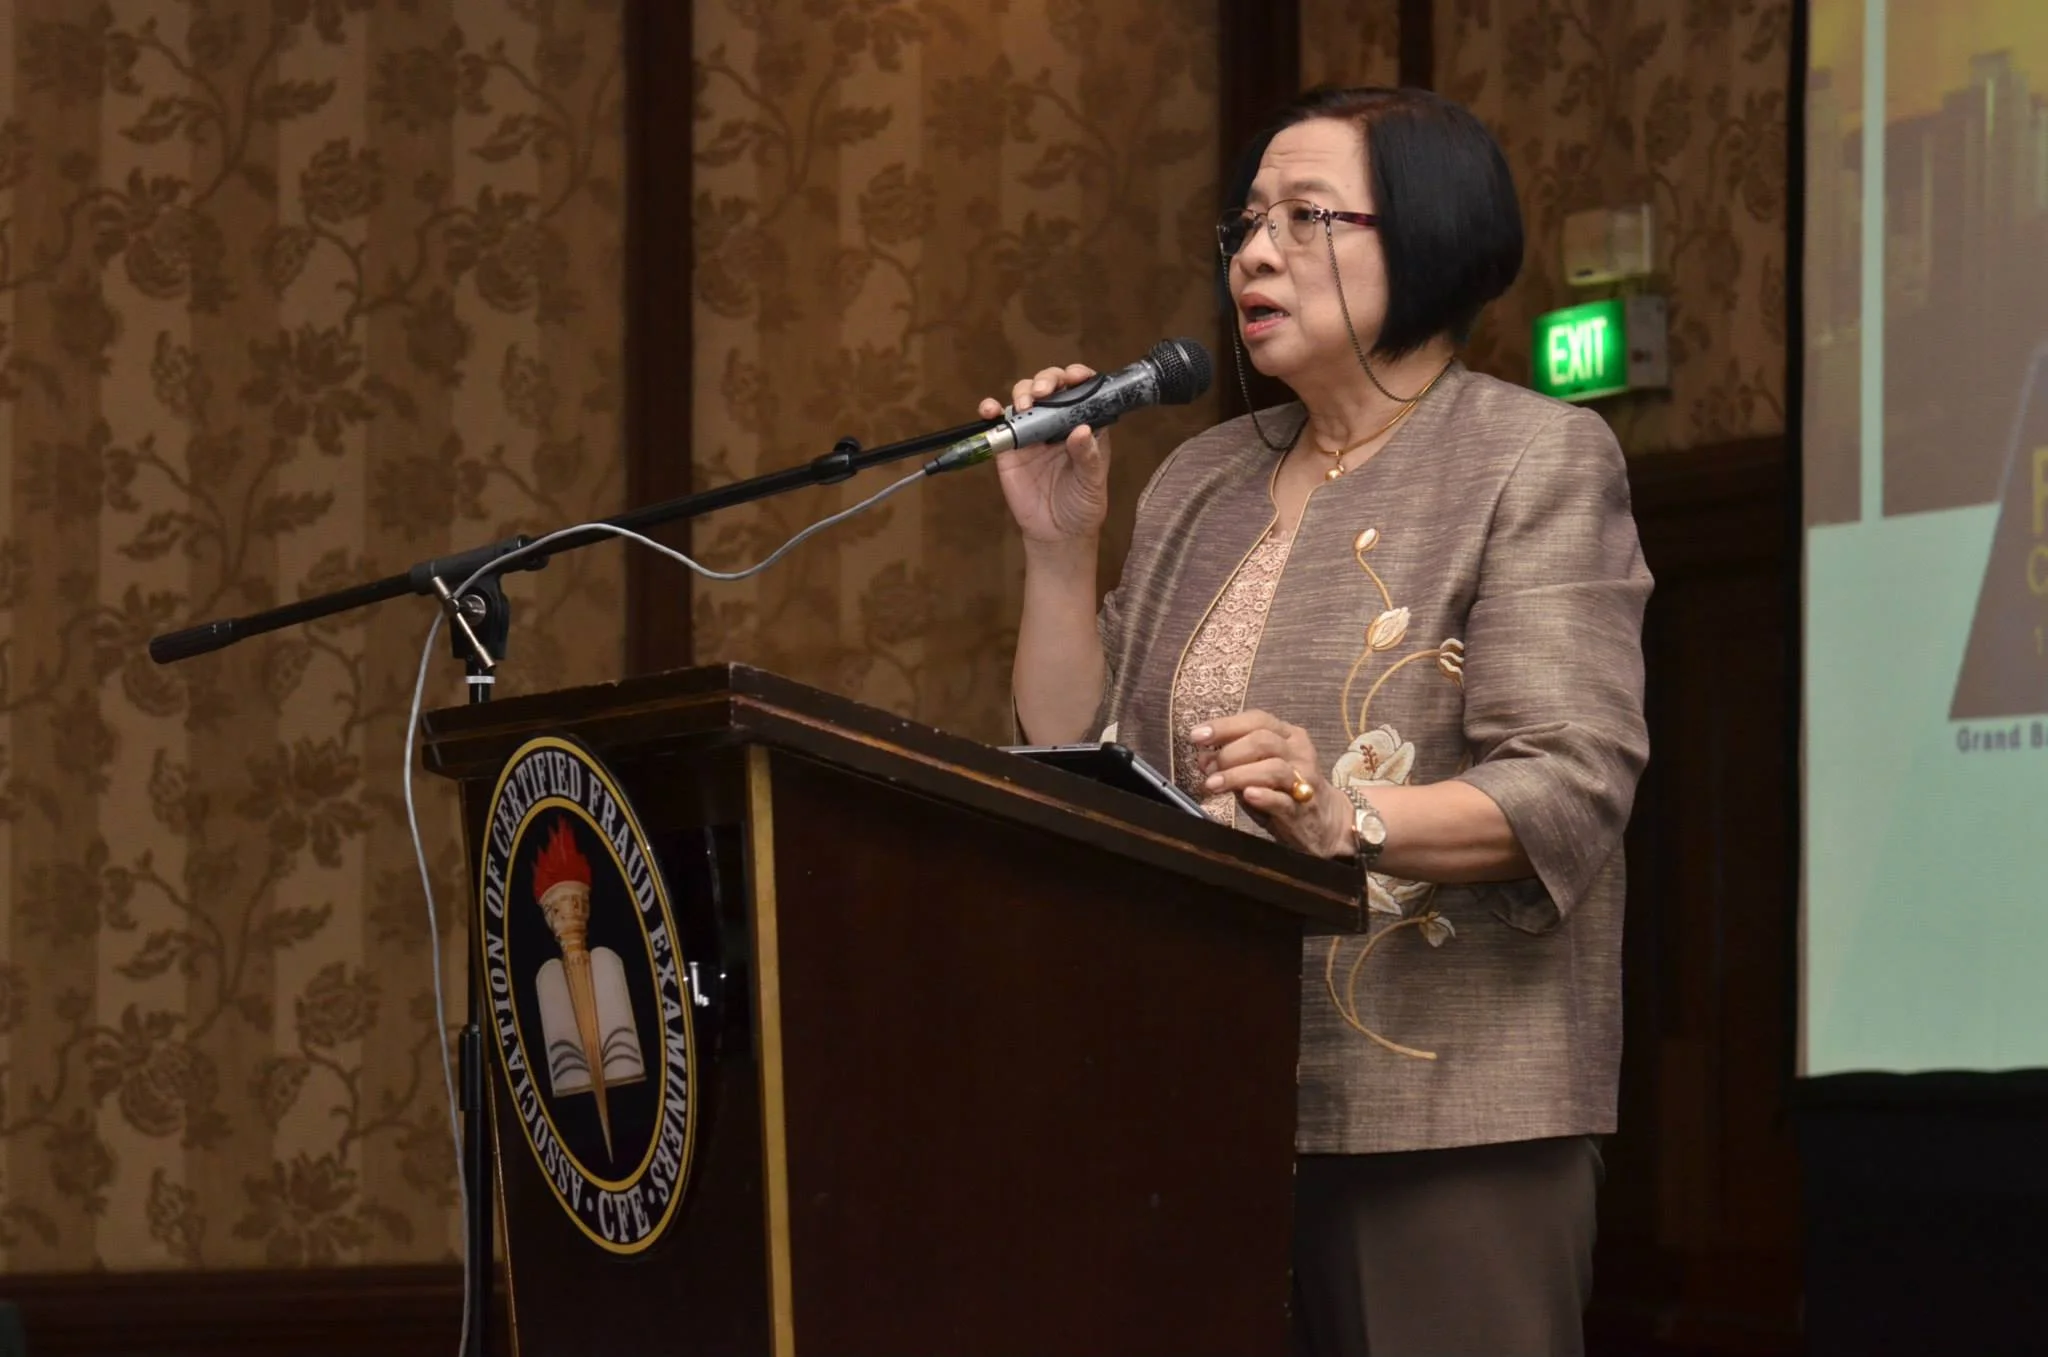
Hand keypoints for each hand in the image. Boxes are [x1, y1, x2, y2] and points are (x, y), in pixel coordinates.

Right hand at [979, 364, 1110, 545]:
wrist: (1056, 533)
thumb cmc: (1082, 505)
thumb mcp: (1092, 483)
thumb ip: (1087, 457)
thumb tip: (1081, 429)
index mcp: (1084, 424)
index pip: (1083, 391)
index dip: (1079, 376)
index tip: (1075, 376)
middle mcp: (1058, 422)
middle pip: (1051, 386)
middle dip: (1046, 380)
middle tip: (1043, 393)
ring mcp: (1032, 432)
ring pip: (1024, 397)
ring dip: (1022, 391)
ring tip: (1024, 406)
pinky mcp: (1009, 446)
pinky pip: (997, 423)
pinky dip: (991, 410)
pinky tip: (990, 409)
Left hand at [1188, 710, 1354, 857]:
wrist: (1326, 823)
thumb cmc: (1285, 791)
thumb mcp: (1260, 770)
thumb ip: (1234, 761)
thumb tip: (1202, 757)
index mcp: (1288, 736)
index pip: (1257, 720)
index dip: (1225, 725)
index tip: (1196, 736)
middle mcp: (1299, 752)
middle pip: (1263, 740)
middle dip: (1229, 752)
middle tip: (1207, 768)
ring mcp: (1304, 780)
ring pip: (1272, 768)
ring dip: (1237, 774)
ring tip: (1213, 784)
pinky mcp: (1303, 808)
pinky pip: (1283, 799)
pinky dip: (1263, 796)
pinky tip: (1247, 795)